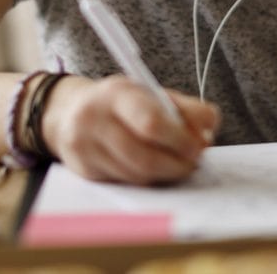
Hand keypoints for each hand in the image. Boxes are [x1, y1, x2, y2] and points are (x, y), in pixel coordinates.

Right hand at [41, 75, 219, 184]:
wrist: (68, 112)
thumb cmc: (121, 104)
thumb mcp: (150, 94)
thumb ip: (185, 109)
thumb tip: (208, 131)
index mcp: (118, 93)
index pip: (151, 122)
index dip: (180, 140)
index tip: (198, 147)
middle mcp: (95, 118)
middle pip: (144, 156)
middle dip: (176, 164)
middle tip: (193, 163)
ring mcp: (85, 146)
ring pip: (136, 174)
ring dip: (165, 175)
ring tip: (177, 167)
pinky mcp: (84, 170)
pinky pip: (125, 183)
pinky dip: (147, 180)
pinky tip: (154, 171)